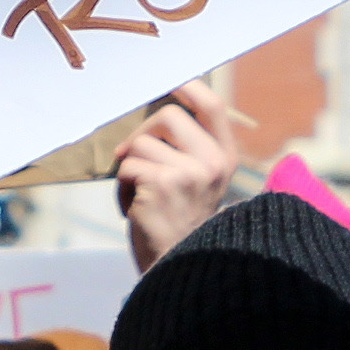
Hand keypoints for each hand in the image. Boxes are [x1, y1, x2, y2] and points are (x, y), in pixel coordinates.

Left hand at [117, 79, 240, 271]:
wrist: (178, 267)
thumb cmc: (180, 224)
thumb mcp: (197, 182)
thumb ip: (188, 149)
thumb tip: (156, 111)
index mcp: (225, 159)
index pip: (213, 106)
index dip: (189, 87)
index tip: (170, 83)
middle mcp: (213, 163)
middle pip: (168, 115)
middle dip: (143, 133)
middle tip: (134, 156)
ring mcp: (190, 173)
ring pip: (141, 143)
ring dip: (131, 166)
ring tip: (142, 194)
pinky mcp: (163, 183)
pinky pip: (128, 166)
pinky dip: (124, 186)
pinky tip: (137, 207)